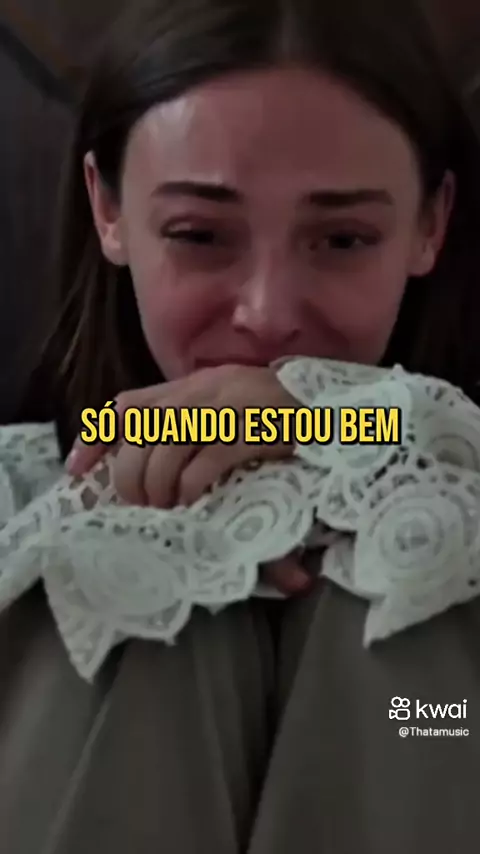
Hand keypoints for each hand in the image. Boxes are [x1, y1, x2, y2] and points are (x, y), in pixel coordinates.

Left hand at [67, 364, 312, 594]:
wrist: (335, 404)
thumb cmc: (281, 414)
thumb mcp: (231, 412)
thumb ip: (197, 436)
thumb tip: (168, 485)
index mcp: (192, 387)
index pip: (127, 405)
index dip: (96, 438)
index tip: (78, 472)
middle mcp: (202, 392)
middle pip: (139, 435)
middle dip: (130, 478)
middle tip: (143, 507)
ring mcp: (227, 409)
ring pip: (165, 451)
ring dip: (159, 489)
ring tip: (169, 510)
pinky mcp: (251, 431)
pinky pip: (205, 463)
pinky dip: (191, 488)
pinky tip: (196, 501)